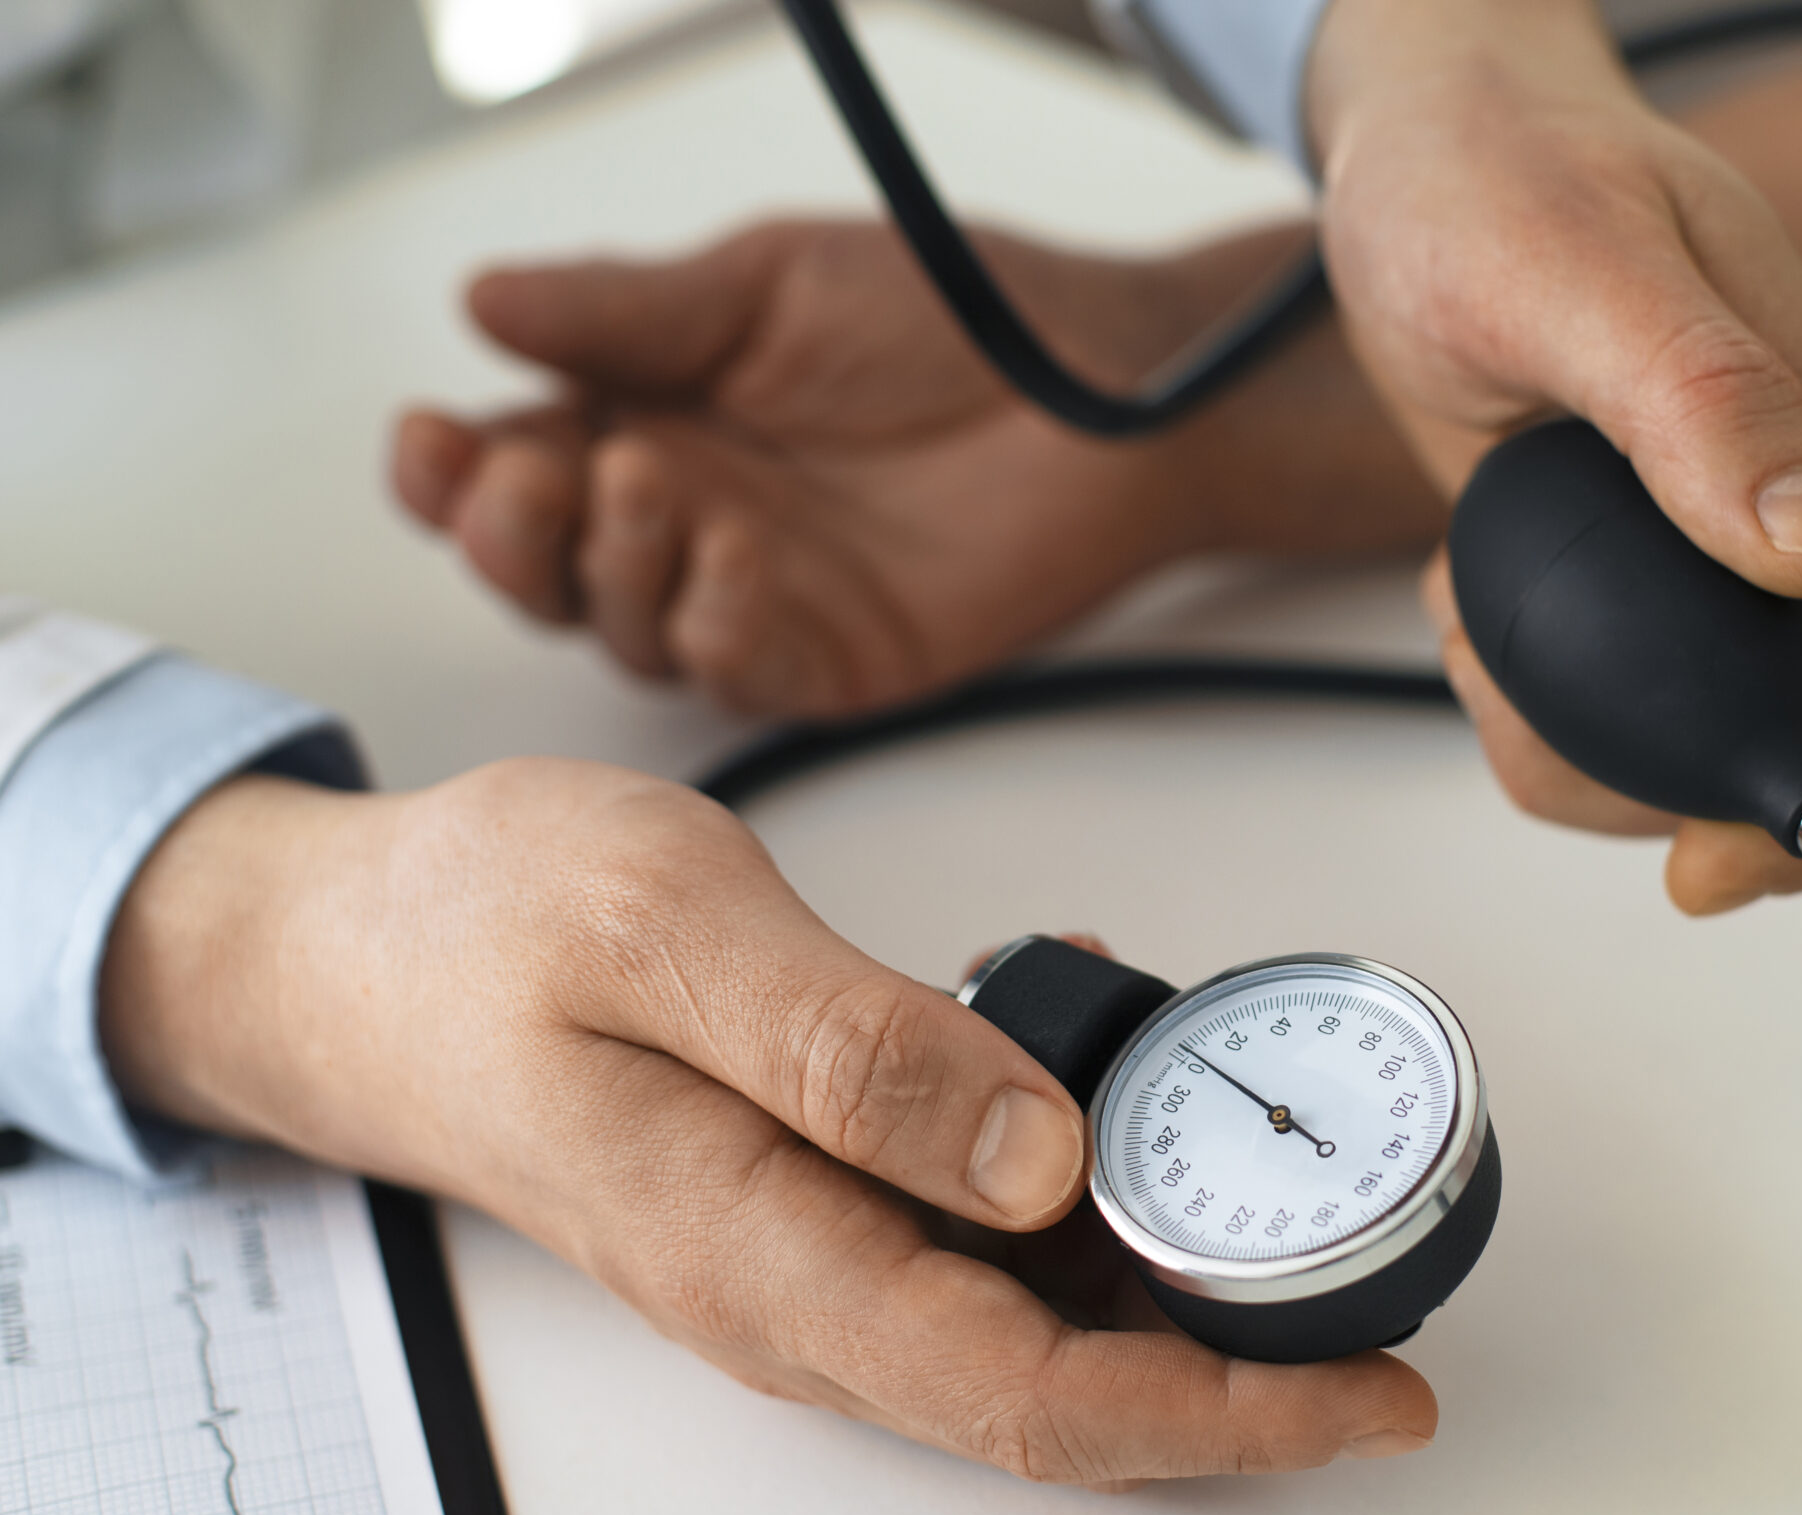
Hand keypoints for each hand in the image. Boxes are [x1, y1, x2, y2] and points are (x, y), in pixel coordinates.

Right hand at [100, 763, 1435, 1482]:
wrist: (349, 954)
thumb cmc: (477, 931)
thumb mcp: (665, 932)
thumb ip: (851, 1050)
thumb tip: (1040, 1158)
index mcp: (773, 1258)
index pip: (1038, 1402)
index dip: (1231, 1418)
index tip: (1375, 1392)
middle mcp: (806, 1292)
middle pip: (1067, 1390)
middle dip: (1248, 1368)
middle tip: (1390, 1281)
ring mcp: (812, 1254)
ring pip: (1039, 1318)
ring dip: (1178, 1273)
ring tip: (1290, 1168)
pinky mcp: (816, 1199)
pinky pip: (982, 1230)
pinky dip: (1084, 1184)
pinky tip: (1121, 1074)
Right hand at [393, 221, 1438, 716]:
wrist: (1098, 384)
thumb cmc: (951, 318)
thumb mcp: (768, 285)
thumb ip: (631, 310)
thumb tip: (485, 303)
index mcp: (648, 423)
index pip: (511, 467)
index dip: (452, 472)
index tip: (430, 437)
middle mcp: (686, 523)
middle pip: (545, 571)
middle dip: (508, 536)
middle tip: (526, 479)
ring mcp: (754, 598)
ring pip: (625, 629)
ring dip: (612, 568)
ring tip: (646, 482)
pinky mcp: (833, 658)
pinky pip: (741, 669)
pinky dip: (717, 622)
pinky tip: (731, 557)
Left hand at [1306, 0, 1801, 913]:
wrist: (1422, 150)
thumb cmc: (1497, 174)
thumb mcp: (1579, 270)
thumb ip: (1704, 403)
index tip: (1740, 850)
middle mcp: (1799, 504)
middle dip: (1724, 806)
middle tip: (1586, 791)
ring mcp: (1716, 548)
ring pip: (1719, 738)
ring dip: (1597, 757)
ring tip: (1491, 652)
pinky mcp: (1635, 573)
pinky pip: (1622, 705)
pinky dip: (1541, 709)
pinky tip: (1476, 615)